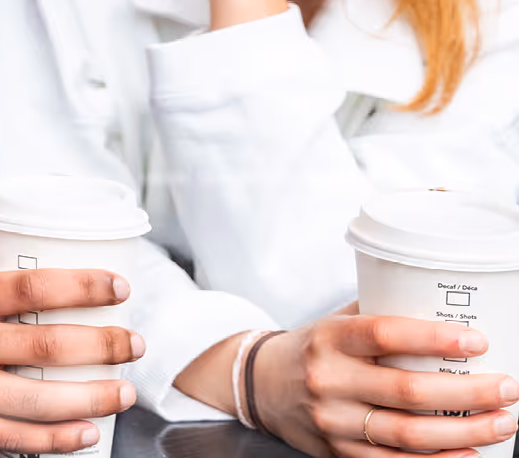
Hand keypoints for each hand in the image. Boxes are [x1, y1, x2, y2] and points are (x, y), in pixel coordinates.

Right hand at [0, 255, 141, 452]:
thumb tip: (42, 273)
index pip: (31, 288)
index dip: (82, 287)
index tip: (118, 287)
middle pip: (46, 346)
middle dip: (102, 345)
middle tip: (132, 344)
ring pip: (36, 399)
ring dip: (90, 397)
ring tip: (121, 392)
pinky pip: (9, 436)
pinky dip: (52, 439)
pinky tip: (83, 433)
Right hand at [255, 308, 518, 457]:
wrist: (259, 386)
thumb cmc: (312, 350)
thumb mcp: (334, 324)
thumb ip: (381, 317)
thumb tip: (449, 310)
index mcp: (330, 338)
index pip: (385, 334)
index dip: (434, 338)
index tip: (477, 340)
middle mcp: (328, 380)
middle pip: (408, 392)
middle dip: (469, 392)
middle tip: (507, 387)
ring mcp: (333, 421)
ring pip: (409, 434)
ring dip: (466, 432)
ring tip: (502, 421)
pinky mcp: (339, 452)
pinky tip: (469, 453)